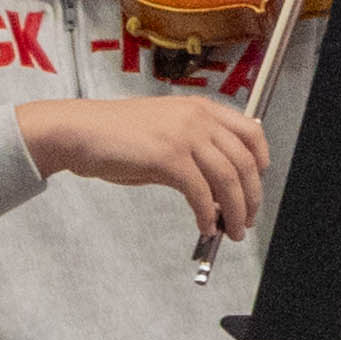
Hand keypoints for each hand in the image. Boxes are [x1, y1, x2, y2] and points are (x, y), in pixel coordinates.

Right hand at [15, 88, 264, 249]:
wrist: (79, 132)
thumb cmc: (114, 135)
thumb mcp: (164, 132)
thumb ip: (194, 150)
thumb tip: (217, 188)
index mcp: (200, 108)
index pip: (251, 131)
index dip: (262, 160)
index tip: (260, 181)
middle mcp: (198, 119)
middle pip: (245, 162)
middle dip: (252, 196)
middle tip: (248, 219)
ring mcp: (185, 136)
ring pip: (228, 180)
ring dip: (235, 211)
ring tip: (231, 230)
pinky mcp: (168, 158)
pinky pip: (200, 194)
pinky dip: (206, 215)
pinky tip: (204, 226)